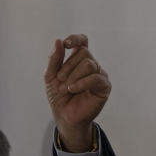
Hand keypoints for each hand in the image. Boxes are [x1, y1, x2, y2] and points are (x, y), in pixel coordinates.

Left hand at [44, 34, 110, 151]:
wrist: (64, 116)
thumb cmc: (58, 96)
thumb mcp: (51, 76)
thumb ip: (54, 59)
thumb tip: (58, 41)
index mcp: (79, 59)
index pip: (83, 41)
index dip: (76, 39)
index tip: (66, 44)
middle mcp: (91, 64)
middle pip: (84, 52)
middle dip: (68, 66)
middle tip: (60, 80)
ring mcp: (99, 74)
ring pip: (89, 64)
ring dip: (73, 76)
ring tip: (65, 88)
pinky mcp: (104, 87)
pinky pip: (96, 78)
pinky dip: (82, 83)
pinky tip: (72, 89)